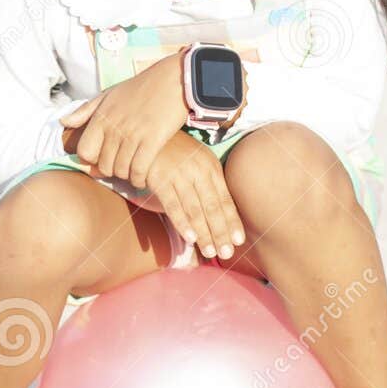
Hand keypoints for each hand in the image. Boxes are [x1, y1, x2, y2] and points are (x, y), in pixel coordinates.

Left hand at [59, 53, 188, 185]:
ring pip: (120, 170)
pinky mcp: (152, 141)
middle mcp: (114, 127)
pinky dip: (139, 178)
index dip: (92, 160)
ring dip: (126, 175)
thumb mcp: (108, 94)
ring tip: (132, 171)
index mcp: (101, 117)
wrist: (173, 80)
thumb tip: (63, 122)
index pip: (84, 151)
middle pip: (103, 165)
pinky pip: (138, 171)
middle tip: (121, 167)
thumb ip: (85, 111)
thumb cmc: (141, 87)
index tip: (103, 159)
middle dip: (111, 170)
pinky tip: (143, 175)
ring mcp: (133, 135)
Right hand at [145, 131, 245, 259]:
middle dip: (220, 232)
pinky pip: (173, 204)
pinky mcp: (160, 177)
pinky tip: (189, 237)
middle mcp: (199, 171)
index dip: (232, 221)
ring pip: (195, 209)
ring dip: (203, 233)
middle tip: (227, 254)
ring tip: (210, 252)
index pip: (225, 199)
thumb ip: (208, 182)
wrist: (148, 133)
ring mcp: (180, 174)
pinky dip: (181, 221)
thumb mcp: (197, 161)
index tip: (238, 241)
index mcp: (211, 167)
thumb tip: (218, 211)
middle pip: (212, 207)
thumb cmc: (174, 151)